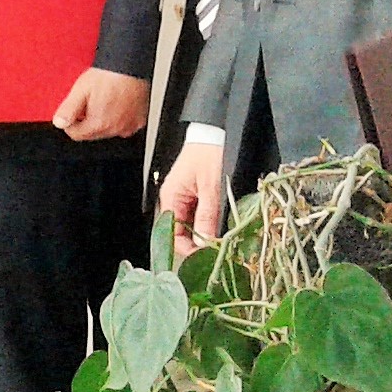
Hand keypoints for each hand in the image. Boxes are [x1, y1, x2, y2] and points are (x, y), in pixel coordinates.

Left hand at [52, 69, 150, 141]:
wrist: (130, 67)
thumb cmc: (108, 75)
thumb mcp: (80, 90)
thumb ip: (67, 109)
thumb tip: (60, 122)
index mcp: (99, 123)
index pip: (76, 134)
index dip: (70, 123)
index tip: (71, 114)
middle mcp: (116, 128)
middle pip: (92, 134)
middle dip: (86, 121)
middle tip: (87, 103)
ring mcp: (129, 125)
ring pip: (108, 130)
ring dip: (102, 120)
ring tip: (102, 100)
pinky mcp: (139, 120)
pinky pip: (124, 125)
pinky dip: (118, 118)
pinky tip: (115, 104)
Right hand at [159, 141, 225, 259]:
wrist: (216, 133)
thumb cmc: (210, 153)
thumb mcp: (211, 188)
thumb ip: (207, 216)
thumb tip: (204, 243)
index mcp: (171, 196)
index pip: (172, 233)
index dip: (187, 248)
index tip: (205, 257)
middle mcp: (173, 198)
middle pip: (180, 231)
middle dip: (197, 243)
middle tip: (216, 251)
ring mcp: (183, 196)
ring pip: (190, 224)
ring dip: (204, 233)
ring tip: (220, 239)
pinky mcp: (193, 193)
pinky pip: (197, 215)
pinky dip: (207, 223)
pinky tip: (218, 226)